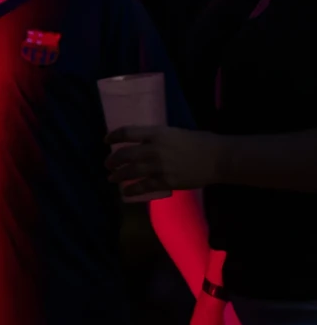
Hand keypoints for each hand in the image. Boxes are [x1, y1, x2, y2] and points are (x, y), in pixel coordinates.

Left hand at [105, 126, 227, 194]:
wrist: (218, 158)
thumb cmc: (200, 142)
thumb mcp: (174, 132)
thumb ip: (157, 137)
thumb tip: (142, 142)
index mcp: (157, 133)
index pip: (127, 132)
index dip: (113, 136)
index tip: (106, 140)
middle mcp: (154, 149)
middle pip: (125, 154)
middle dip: (113, 160)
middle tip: (107, 164)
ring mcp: (159, 166)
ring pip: (131, 172)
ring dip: (118, 175)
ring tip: (111, 178)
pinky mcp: (166, 181)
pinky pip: (144, 186)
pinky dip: (132, 190)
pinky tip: (125, 192)